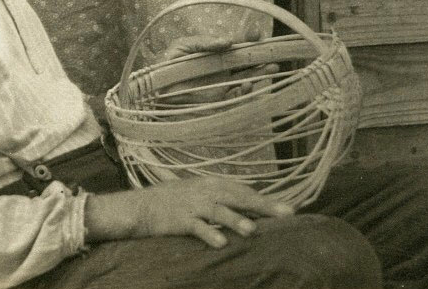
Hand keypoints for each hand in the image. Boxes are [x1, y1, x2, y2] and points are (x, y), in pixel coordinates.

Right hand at [85, 175, 293, 247]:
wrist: (140, 207)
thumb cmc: (172, 203)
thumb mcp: (197, 195)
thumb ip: (219, 199)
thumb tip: (247, 207)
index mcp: (210, 184)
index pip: (243, 190)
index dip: (265, 198)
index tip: (287, 208)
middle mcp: (204, 191)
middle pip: (238, 196)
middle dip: (263, 205)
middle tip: (287, 213)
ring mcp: (192, 205)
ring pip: (218, 211)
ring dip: (236, 219)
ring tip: (252, 230)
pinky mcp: (179, 220)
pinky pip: (196, 227)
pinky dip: (208, 234)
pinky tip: (221, 243)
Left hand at [157, 34, 277, 102]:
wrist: (153, 91)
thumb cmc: (165, 65)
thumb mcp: (182, 47)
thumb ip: (204, 42)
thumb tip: (228, 41)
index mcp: (214, 54)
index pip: (236, 46)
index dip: (248, 40)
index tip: (257, 34)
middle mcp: (221, 69)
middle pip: (246, 63)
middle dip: (261, 57)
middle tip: (273, 53)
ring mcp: (222, 86)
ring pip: (247, 79)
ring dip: (260, 74)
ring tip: (271, 68)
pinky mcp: (219, 102)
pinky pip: (237, 98)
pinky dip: (246, 93)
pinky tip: (249, 85)